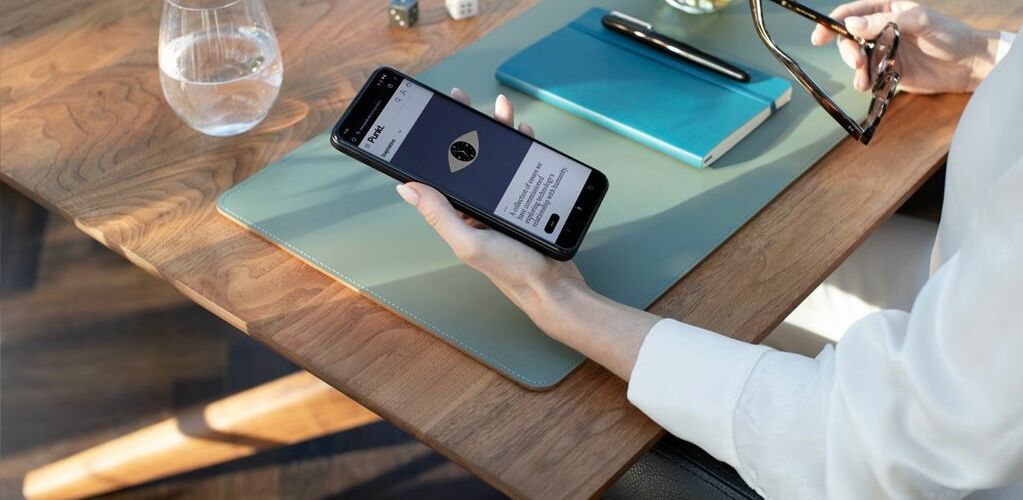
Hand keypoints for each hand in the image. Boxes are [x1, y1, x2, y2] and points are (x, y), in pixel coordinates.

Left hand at [395, 89, 659, 379]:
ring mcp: (502, 200)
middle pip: (469, 156)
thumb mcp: (469, 242)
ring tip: (499, 109)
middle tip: (462, 100)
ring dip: (497, 130)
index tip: (432, 115)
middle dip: (466, 125)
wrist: (554, 286)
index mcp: (459, 213)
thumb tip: (407, 187)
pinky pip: (521, 166)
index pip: (441, 170)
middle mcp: (478, 205)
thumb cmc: (512, 271)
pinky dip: (522, 147)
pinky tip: (523, 133)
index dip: (436, 141)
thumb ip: (439, 214)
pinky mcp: (525, 199)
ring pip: (496, 156)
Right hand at [811, 0, 1001, 93]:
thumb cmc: (949, 35)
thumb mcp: (919, 21)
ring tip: (865, 80)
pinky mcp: (887, 71)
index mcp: (887, 9)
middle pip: (849, 38)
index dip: (833, 23)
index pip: (853, 12)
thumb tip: (852, 25)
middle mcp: (881, 29)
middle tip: (858, 62)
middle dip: (848, 51)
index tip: (820, 37)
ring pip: (856, 59)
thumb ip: (884, 22)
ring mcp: (883, 51)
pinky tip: (868, 85)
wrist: (968, 64)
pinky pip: (867, 76)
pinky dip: (863, 81)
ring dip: (856, 70)